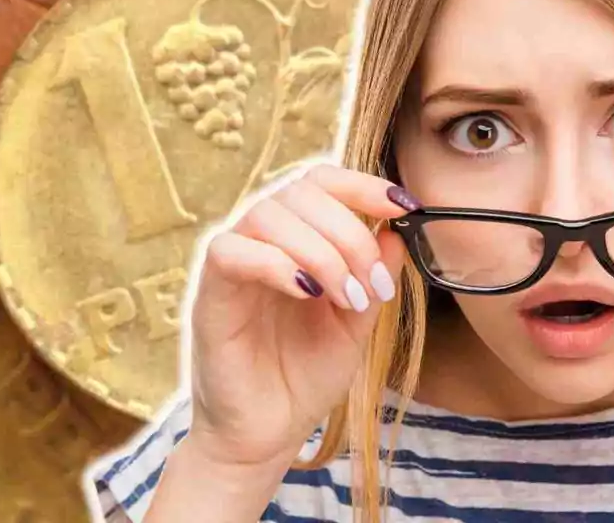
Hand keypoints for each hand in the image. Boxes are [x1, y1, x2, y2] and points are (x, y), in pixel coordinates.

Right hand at [185, 162, 415, 467]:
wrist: (269, 432)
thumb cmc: (306, 374)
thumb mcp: (358, 321)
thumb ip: (375, 274)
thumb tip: (396, 229)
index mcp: (298, 236)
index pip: (323, 181)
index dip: (362, 184)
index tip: (403, 205)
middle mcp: (263, 238)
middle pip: (301, 191)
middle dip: (350, 232)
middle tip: (373, 284)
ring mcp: (234, 261)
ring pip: (269, 214)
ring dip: (321, 251)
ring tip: (346, 298)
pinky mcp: (210, 291)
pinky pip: (232, 251)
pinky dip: (276, 263)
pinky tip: (307, 293)